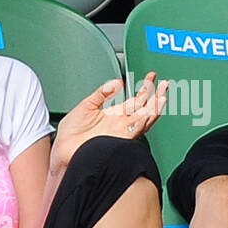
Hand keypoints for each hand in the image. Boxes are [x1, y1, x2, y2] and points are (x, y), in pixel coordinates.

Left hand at [50, 71, 168, 171]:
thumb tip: (117, 82)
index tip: (152, 77)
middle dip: (156, 96)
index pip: (136, 99)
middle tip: (165, 84)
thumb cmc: (71, 132)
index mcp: (115, 114)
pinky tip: (147, 115)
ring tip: (162, 97)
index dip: (145, 88)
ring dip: (154, 109)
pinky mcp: (117, 142)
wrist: (62, 150)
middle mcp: (121, 124)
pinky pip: (133, 132)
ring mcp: (121, 133)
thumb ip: (102, 92)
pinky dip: (141, 123)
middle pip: (145, 109)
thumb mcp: (86, 105)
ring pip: (144, 120)